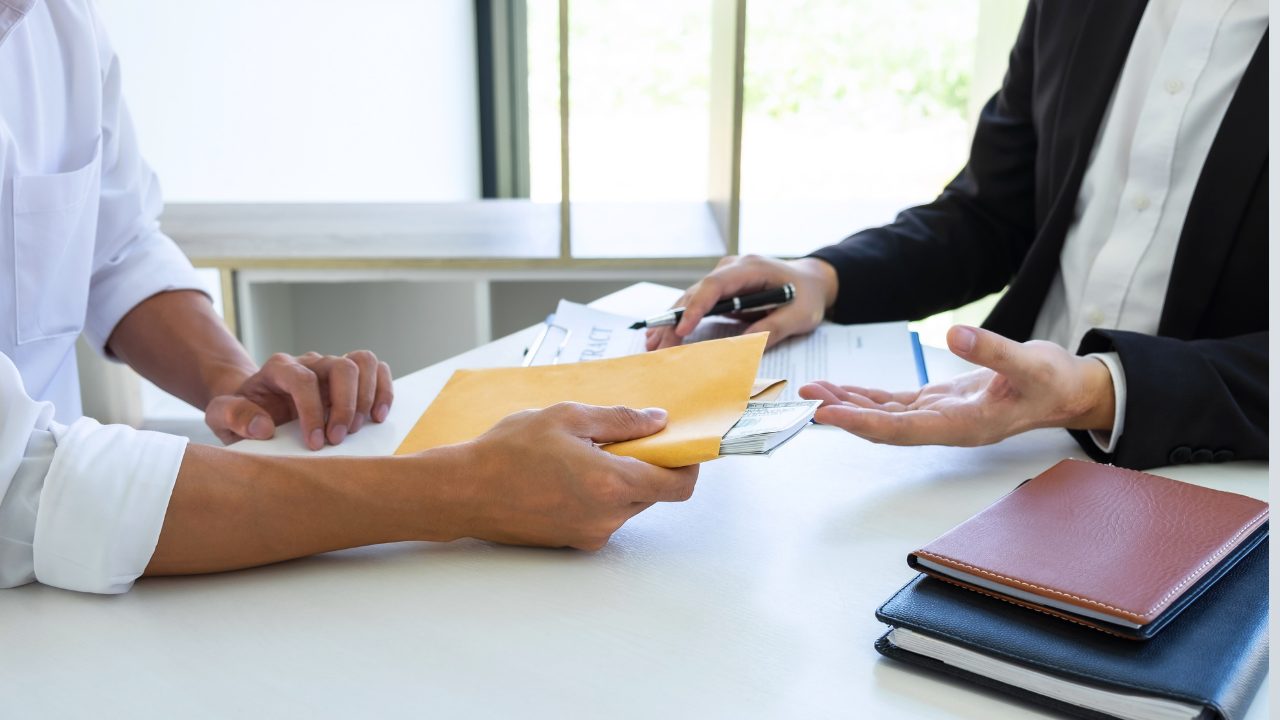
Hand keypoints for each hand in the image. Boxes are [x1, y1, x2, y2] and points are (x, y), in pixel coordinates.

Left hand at [204, 350, 392, 449]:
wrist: (253, 407)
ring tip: (358, 428)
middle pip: (341, 366)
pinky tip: (376, 417)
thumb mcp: (220, 418)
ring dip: (367, 396)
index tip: (316, 443)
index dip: (313, 411)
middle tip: (339, 439)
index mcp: (278, 369)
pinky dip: (383, 391)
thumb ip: (232, 416)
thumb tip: (263, 426)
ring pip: (364, 362)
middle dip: (345, 405)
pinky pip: (376, 370)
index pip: (303, 379)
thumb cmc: (240, 414)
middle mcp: (309, 363)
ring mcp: (331, 368)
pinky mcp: (349, 378)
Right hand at [446, 402, 698, 549]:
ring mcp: (589, 534)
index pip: (678, 486)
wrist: (462, 492)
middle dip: (647, 466)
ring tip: (581, 455)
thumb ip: (620, 420)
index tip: (680, 445)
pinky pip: (602, 517)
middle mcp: (606, 518)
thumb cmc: (506, 453)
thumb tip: (657, 421)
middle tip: (619, 438)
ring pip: (627, 505)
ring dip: (619, 480)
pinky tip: (566, 475)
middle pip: (653, 494)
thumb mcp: (566, 417)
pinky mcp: (572, 543)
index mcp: (611, 484)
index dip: (688, 464)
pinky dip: (598, 495)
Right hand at [645, 255, 838, 350]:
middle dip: (675, 320)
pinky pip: (697, 303)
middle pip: (696, 293)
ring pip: (690, 298)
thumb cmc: (807, 296)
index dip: (696, 307)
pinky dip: (680, 320)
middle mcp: (731, 268)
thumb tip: (746, 342)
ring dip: (671, 321)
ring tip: (653, 343)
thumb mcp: (800, 315)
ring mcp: (725, 278)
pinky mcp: (722, 291)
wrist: (811, 281)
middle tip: (657, 346)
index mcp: (750, 268)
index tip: (682, 330)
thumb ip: (776, 327)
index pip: (715, 285)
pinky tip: (664, 335)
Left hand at [798, 325, 1115, 445]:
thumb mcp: (1030, 363)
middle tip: (807, 399)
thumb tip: (955, 334)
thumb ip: (993, 351)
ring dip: (849, 405)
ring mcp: (940, 417)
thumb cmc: (1053, 382)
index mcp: (964, 426)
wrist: (1068, 391)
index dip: (862, 423)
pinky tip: (842, 391)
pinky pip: (895, 405)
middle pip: (884, 426)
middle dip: (844, 414)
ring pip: (885, 416)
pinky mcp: (939, 404)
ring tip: (814, 392)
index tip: (829, 415)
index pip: (901, 429)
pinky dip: (867, 398)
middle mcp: (946, 428)